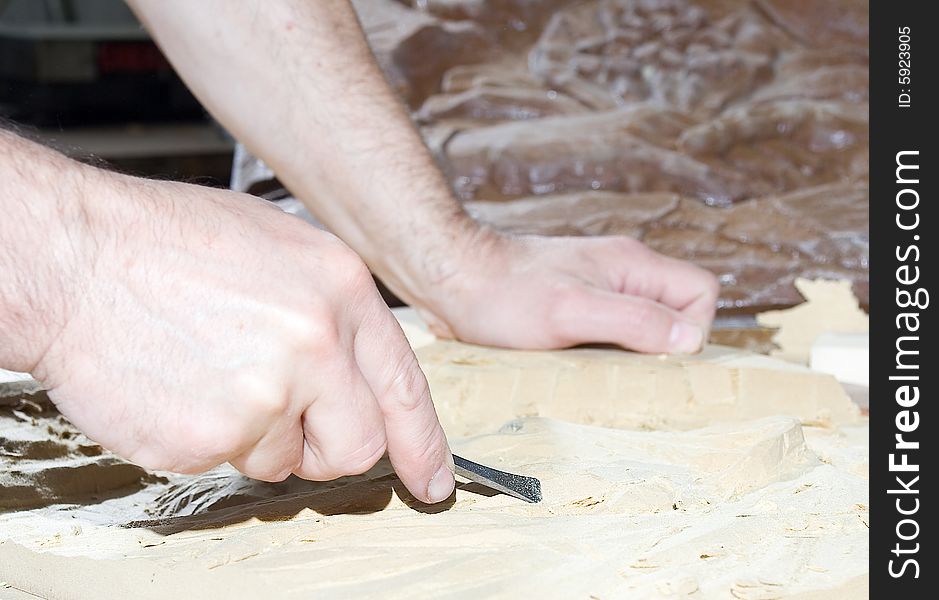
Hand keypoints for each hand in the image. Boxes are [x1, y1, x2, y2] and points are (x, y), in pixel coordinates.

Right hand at [33, 175, 454, 502]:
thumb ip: (331, 314)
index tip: (432, 480)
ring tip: (209, 376)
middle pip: (359, 445)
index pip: (406, 386)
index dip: (424, 443)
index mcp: (340, 290)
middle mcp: (315, 344)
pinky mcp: (209, 436)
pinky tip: (179, 387)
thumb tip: (357, 374)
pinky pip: (228, 462)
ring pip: (285, 461)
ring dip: (257, 437)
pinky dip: (208, 438)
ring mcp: (264, 394)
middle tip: (290, 426)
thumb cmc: (168, 245)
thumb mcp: (279, 248)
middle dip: (329, 450)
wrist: (75, 258)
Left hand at [418, 231, 718, 352]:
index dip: (692, 330)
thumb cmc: (505, 294)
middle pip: (676, 315)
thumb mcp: (572, 311)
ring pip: (643, 330)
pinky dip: (603, 359)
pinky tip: (578, 374)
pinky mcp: (574, 311)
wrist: (451, 280)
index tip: (654, 358)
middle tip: (626, 377)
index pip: (701, 293)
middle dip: (662, 351)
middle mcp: (623, 275)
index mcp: (633, 265)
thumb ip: (635, 320)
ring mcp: (599, 292)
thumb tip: (690, 341)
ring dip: (630, 359)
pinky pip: (611, 337)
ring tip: (598, 378)